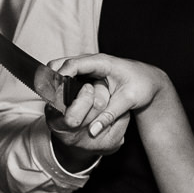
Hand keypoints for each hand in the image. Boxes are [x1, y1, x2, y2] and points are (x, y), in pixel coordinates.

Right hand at [45, 53, 165, 164]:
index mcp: (103, 62)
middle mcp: (93, 60)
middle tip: (42, 96)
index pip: (75, 64)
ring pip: (63, 67)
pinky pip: (68, 73)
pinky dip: (60, 82)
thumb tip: (93, 131)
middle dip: (51, 77)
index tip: (51, 92)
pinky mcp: (88, 71)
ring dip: (53, 80)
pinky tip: (56, 97)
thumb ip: (110, 115)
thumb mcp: (128, 101)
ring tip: (46, 98)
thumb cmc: (142, 86)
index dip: (60, 76)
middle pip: (63, 63)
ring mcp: (89, 65)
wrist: (151, 79)